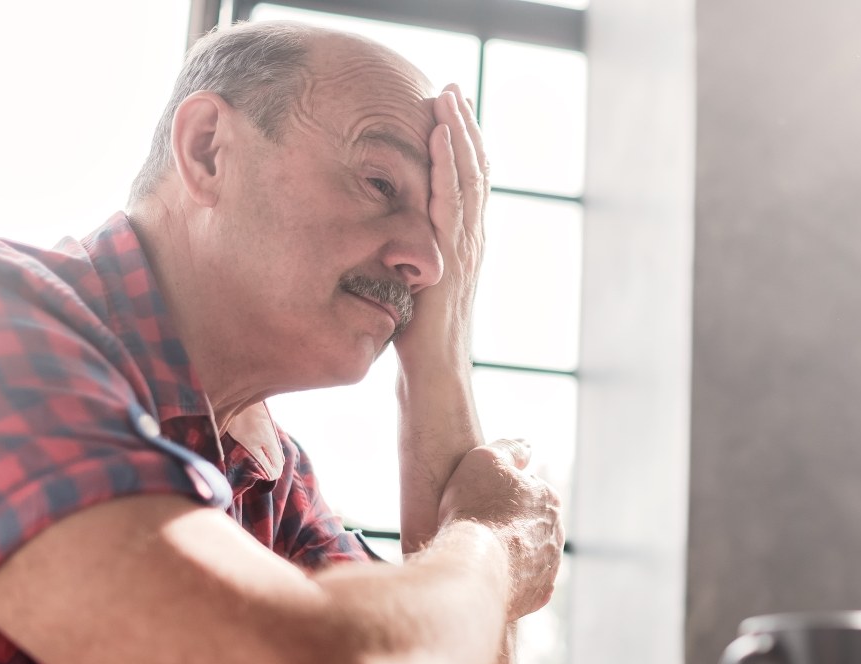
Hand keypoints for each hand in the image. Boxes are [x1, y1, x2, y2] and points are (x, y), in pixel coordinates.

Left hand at [394, 83, 487, 365]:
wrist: (435, 377)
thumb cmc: (419, 343)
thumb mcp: (412, 288)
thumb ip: (407, 259)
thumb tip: (384, 239)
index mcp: (464, 245)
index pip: (468, 185)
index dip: (463, 147)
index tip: (451, 112)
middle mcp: (471, 241)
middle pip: (475, 172)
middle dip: (465, 128)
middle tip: (453, 90)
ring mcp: (465, 247)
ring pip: (468, 178)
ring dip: (459, 134)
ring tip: (449, 97)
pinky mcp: (452, 256)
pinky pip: (450, 200)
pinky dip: (447, 163)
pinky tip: (439, 134)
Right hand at [438, 439, 563, 620]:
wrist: (473, 566)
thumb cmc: (475, 509)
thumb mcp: (485, 459)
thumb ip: (509, 449)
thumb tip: (527, 445)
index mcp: (548, 499)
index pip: (527, 490)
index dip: (501, 493)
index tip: (481, 500)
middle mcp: (556, 533)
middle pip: (530, 523)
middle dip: (510, 524)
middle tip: (479, 527)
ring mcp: (549, 567)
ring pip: (530, 555)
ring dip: (512, 553)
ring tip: (482, 555)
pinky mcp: (537, 596)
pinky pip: (526, 585)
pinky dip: (512, 581)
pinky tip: (493, 577)